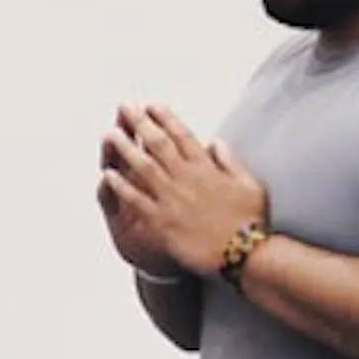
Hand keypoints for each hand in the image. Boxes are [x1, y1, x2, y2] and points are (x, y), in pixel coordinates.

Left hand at [99, 104, 267, 278]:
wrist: (243, 253)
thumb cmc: (250, 220)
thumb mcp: (251, 184)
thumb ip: (231, 161)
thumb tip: (215, 142)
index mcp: (208, 168)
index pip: (182, 135)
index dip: (165, 118)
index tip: (152, 105)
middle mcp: (187, 178)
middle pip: (158, 144)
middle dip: (140, 123)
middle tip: (124, 107)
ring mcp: (172, 199)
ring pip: (142, 167)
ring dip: (124, 148)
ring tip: (110, 134)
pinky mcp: (162, 220)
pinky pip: (136, 199)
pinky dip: (121, 186)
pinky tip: (108, 174)